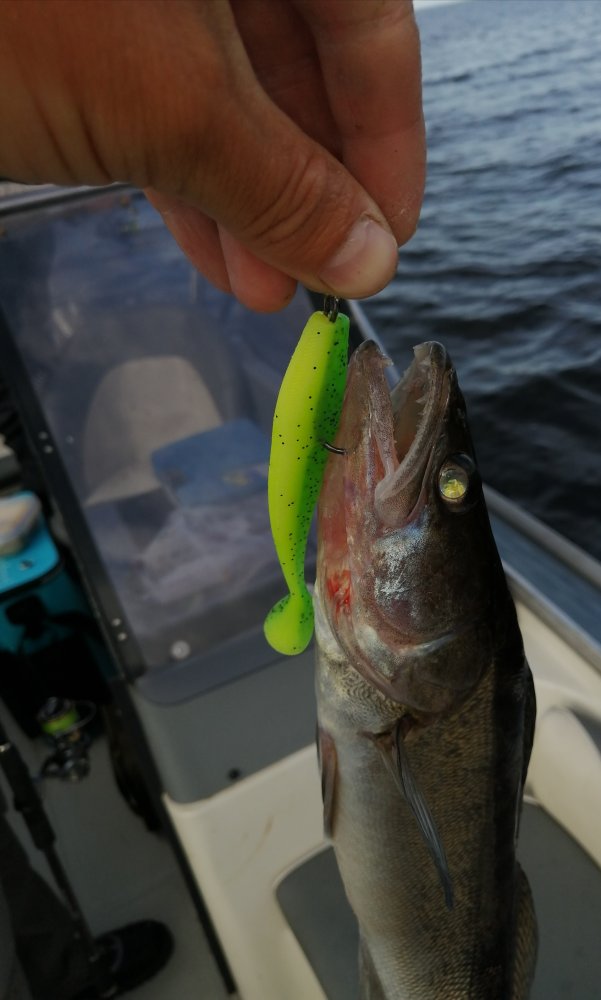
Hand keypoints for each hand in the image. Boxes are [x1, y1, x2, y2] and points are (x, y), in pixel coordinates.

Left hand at [0, 0, 424, 310]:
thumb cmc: (10, 19)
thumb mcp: (170, 104)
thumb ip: (283, 184)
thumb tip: (366, 256)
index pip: (366, 14)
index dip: (387, 133)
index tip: (388, 233)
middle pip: (297, 55)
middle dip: (313, 181)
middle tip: (323, 275)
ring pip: (226, 87)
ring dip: (252, 196)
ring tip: (268, 288)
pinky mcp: (85, 26)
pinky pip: (160, 97)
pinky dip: (188, 176)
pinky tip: (214, 248)